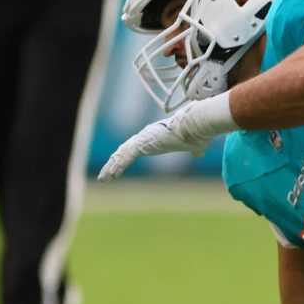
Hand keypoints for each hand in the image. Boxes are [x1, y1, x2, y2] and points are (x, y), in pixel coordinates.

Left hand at [97, 95, 236, 180]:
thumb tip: (199, 154)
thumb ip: (194, 149)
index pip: (136, 147)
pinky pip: (125, 157)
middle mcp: (147, 135)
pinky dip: (117, 166)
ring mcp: (144, 138)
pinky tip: (111, 176)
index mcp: (157, 136)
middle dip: (115, 162)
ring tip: (104, 179)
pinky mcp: (143, 143)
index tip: (119, 166)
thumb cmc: (197, 132)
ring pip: (122, 154)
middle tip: (107, 175)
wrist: (197, 124)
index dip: (126, 157)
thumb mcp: (195, 145)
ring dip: (111, 167)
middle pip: (125, 150)